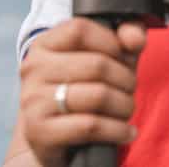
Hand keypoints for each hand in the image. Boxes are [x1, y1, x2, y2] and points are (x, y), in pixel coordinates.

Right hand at [18, 18, 145, 166]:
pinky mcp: (40, 131)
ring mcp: (34, 101)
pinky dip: (117, 130)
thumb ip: (124, 36)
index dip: (112, 42)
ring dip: (125, 105)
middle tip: (130, 89)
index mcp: (44, 45)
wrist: (52, 138)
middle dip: (126, 79)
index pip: (80, 30)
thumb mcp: (104, 57)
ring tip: (127, 109)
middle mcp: (33, 69)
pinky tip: (126, 132)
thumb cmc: (82, 89)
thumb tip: (135, 39)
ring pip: (98, 96)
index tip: (124, 57)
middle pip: (97, 65)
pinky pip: (91, 126)